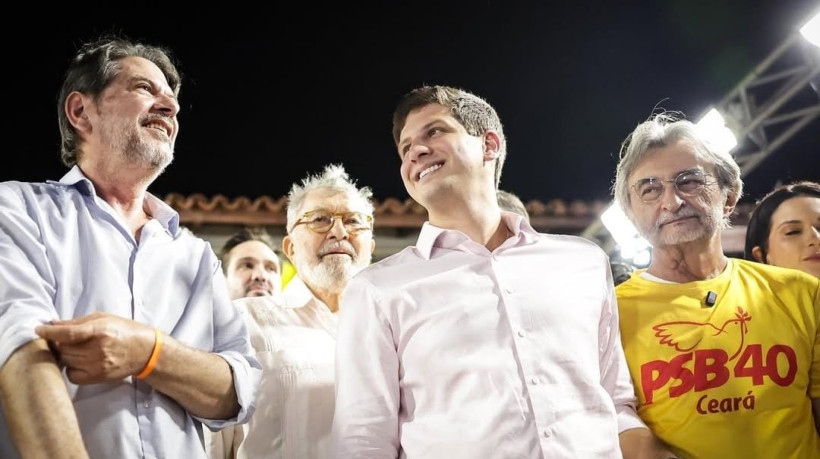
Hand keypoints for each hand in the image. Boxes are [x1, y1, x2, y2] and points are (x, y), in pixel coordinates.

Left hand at [35, 312, 154, 384]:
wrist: (144, 351)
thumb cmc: (123, 331)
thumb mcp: (103, 319)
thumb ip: (77, 322)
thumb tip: (52, 324)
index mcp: (100, 330)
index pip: (68, 333)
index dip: (50, 332)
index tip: (39, 330)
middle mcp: (98, 349)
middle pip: (63, 348)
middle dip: (58, 343)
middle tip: (63, 339)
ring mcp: (98, 365)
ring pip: (66, 361)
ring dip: (65, 354)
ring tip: (75, 348)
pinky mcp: (98, 377)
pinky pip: (72, 374)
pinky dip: (71, 368)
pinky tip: (79, 361)